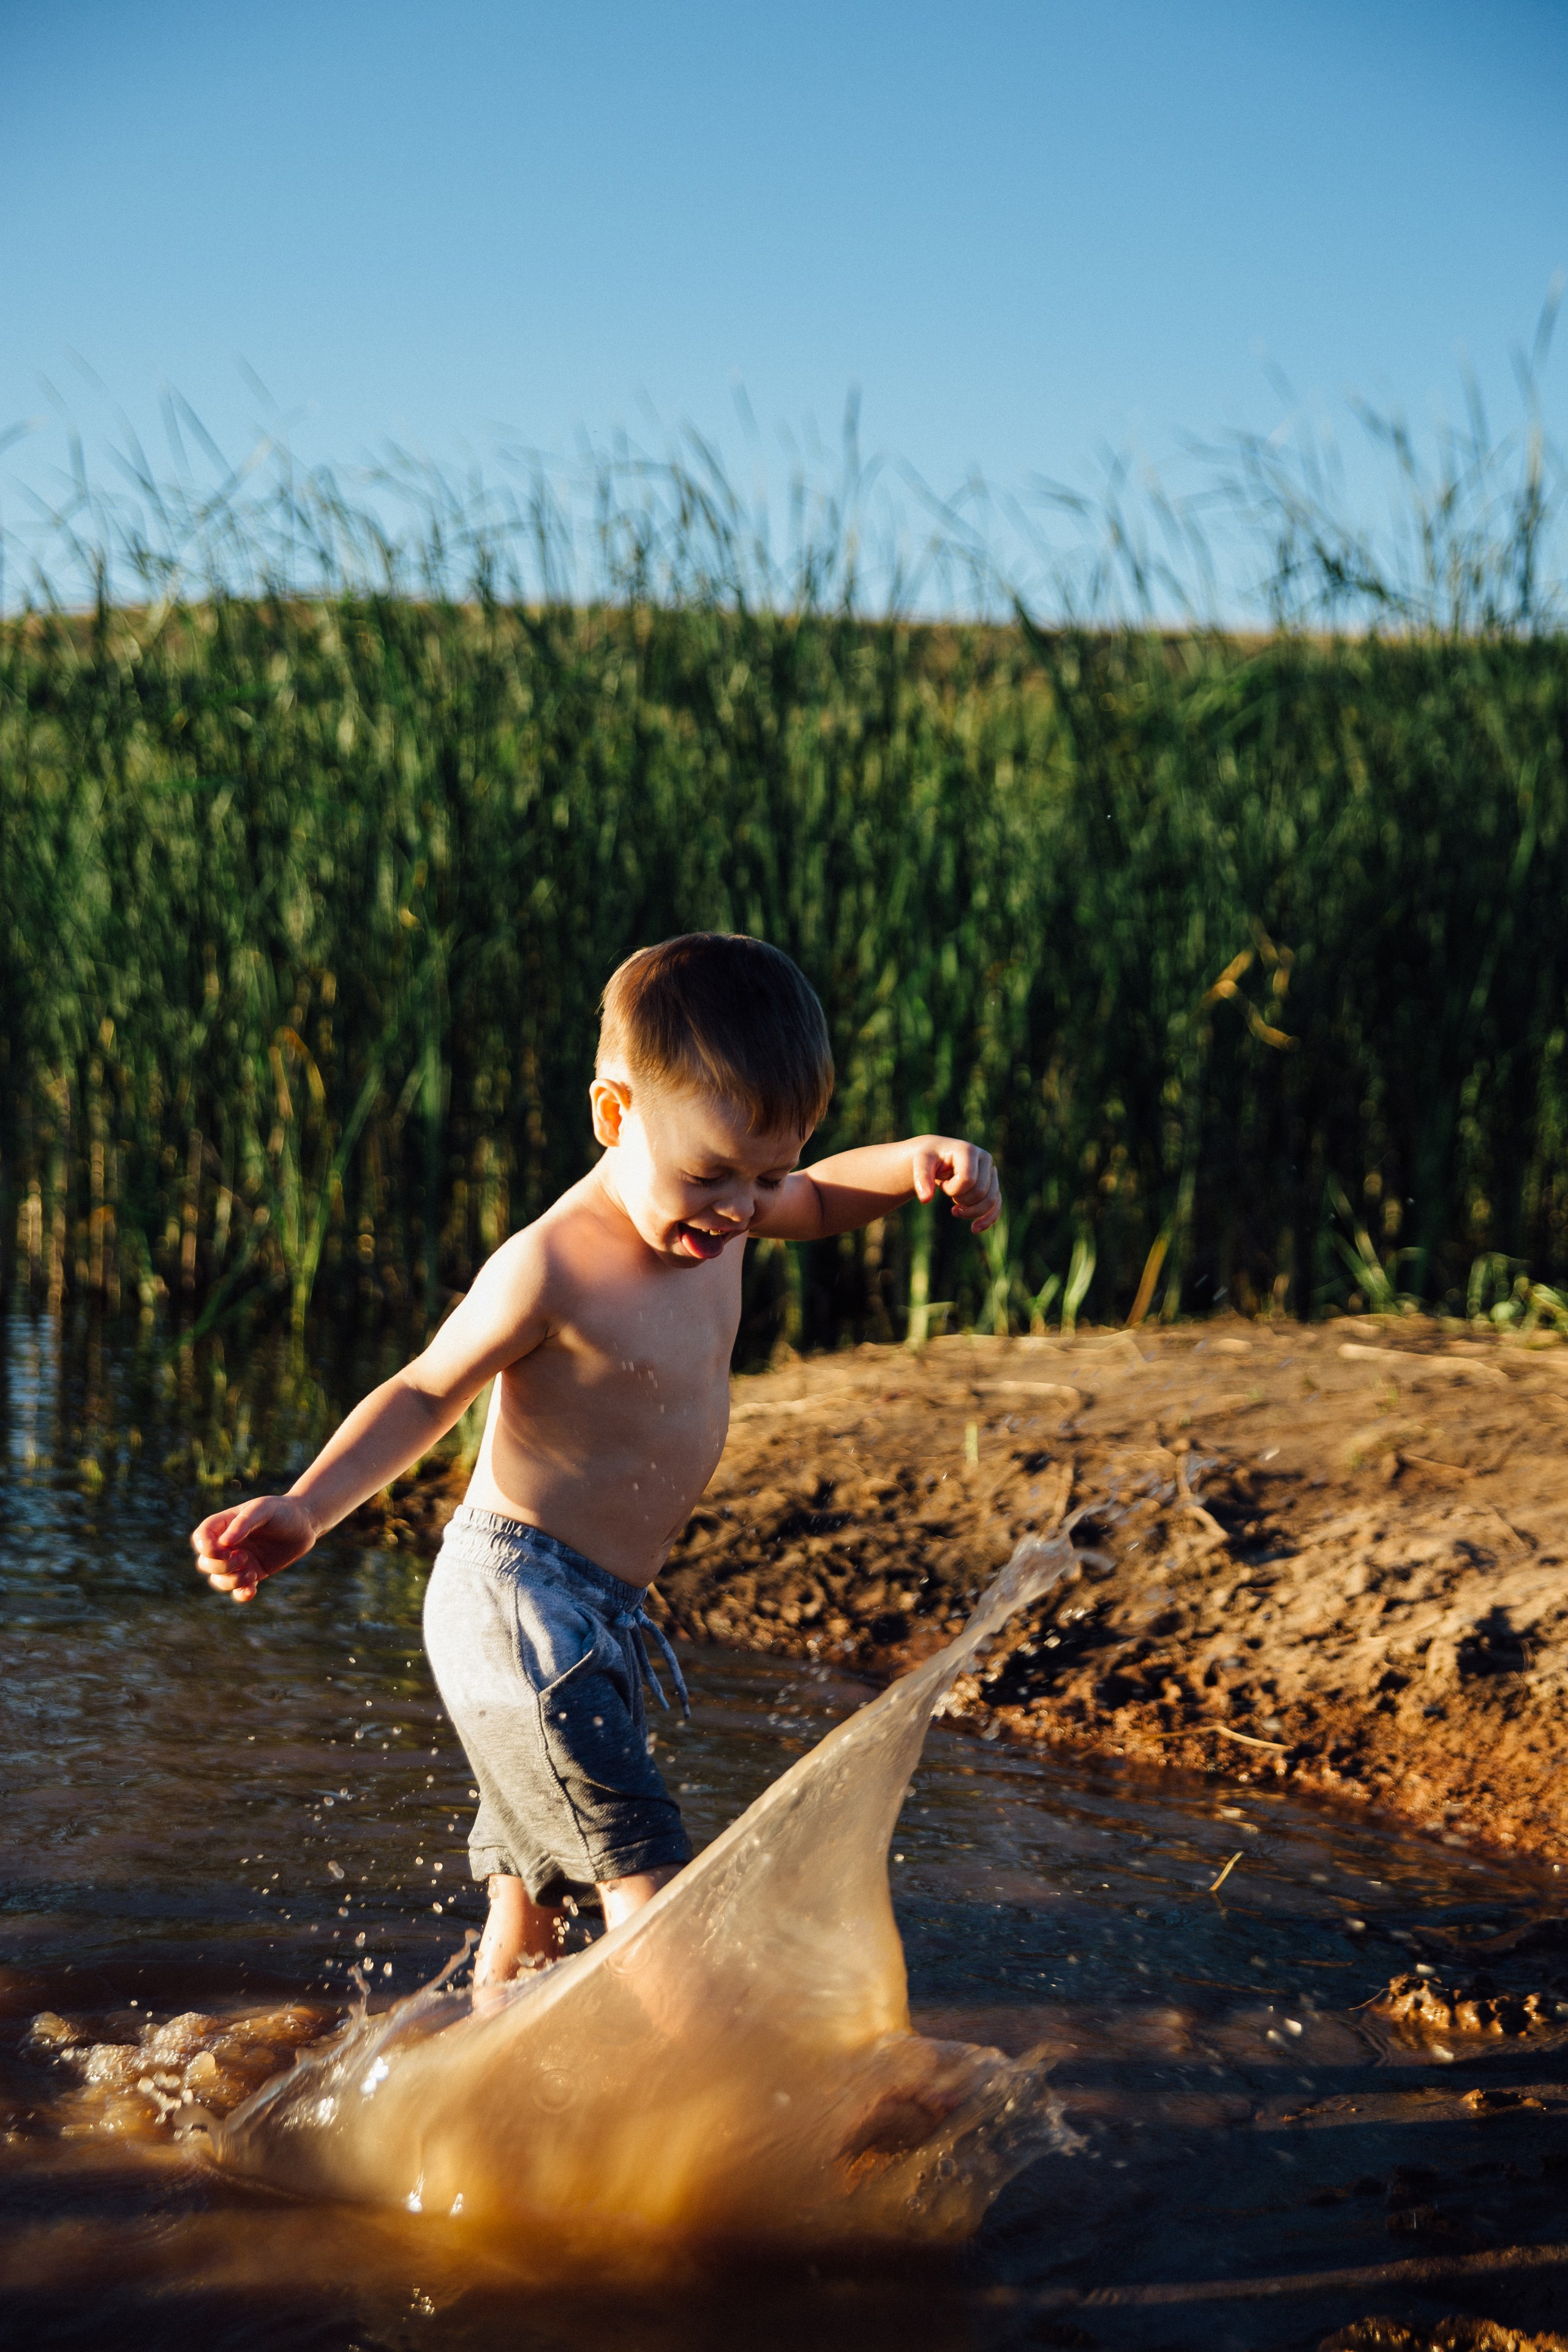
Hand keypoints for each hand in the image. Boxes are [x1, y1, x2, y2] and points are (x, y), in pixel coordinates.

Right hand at [191, 1494, 317, 1602]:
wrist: (305, 1524)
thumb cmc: (282, 1511)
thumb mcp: (264, 1509)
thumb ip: (244, 1523)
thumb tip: (224, 1543)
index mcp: (224, 1525)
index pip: (200, 1538)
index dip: (206, 1548)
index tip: (226, 1550)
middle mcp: (227, 1544)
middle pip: (205, 1563)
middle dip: (219, 1566)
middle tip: (244, 1557)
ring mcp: (238, 1561)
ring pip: (218, 1580)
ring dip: (230, 1582)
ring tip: (252, 1574)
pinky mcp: (252, 1573)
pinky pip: (237, 1591)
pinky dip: (240, 1594)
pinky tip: (252, 1591)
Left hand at [913, 1136, 1000, 1233]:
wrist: (938, 1156)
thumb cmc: (930, 1158)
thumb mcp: (921, 1163)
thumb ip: (921, 1178)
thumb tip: (925, 1200)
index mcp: (969, 1151)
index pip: (968, 1179)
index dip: (953, 1189)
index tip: (942, 1184)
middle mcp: (985, 1159)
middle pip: (980, 1191)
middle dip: (961, 1200)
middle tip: (948, 1194)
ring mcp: (991, 1172)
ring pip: (991, 1201)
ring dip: (971, 1212)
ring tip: (955, 1209)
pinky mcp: (993, 1184)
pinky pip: (996, 1206)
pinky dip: (987, 1219)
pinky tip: (974, 1229)